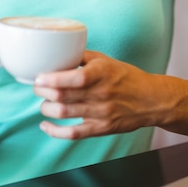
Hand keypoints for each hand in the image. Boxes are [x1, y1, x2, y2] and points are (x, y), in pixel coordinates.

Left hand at [34, 50, 151, 138]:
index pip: (74, 78)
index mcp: (101, 73)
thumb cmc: (126, 77)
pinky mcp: (101, 128)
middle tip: (36, 87)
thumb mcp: (106, 60)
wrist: (151, 100)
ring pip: (65, 113)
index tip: (38, 77)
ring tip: (43, 102)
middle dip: (43, 92)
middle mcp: (101, 93)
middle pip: (64, 96)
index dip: (52, 79)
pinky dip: (55, 131)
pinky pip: (74, 133)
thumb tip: (58, 53)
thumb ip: (82, 56)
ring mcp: (101, 113)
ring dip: (47, 108)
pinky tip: (45, 125)